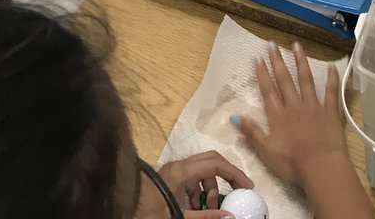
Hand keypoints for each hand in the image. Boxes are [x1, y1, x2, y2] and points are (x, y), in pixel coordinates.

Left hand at [137, 151, 252, 218]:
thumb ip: (206, 217)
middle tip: (239, 192)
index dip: (234, 173)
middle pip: (211, 162)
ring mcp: (174, 170)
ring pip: (202, 173)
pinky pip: (192, 180)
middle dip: (226, 177)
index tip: (248, 187)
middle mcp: (179, 165)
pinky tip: (196, 211)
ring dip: (210, 190)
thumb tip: (230, 216)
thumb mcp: (181, 216)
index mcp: (182, 171)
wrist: (126, 208)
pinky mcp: (171, 178)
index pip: (215, 164)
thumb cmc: (150, 213)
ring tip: (210, 211)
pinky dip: (199, 193)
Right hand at [235, 43, 347, 189]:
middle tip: (272, 44)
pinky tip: (332, 67)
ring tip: (296, 46)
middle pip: (284, 80)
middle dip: (277, 62)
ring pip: (305, 80)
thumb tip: (235, 116)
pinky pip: (330, 93)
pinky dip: (331, 79)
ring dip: (300, 62)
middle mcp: (294, 106)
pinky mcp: (330, 112)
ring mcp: (313, 106)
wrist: (321, 167)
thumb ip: (252, 133)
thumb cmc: (292, 163)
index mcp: (278, 116)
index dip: (262, 74)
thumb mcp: (266, 152)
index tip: (258, 57)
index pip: (268, 90)